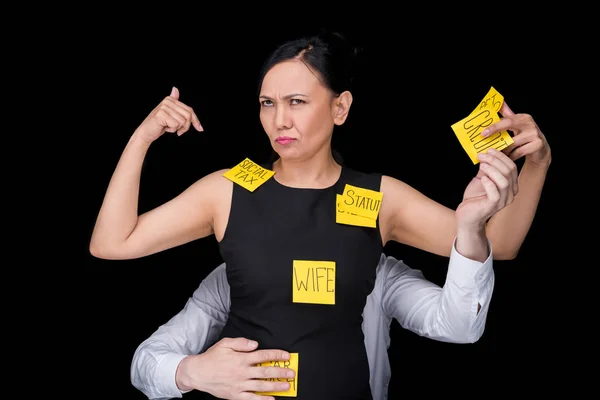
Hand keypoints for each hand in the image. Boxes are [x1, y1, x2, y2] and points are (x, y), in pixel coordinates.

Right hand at [133, 86, 202, 143]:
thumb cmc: (160, 124)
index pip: (190, 110)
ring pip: (182, 121)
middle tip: (179, 131)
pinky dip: (171, 130)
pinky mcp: (161, 115)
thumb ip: (176, 105)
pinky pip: (176, 125)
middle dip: (185, 127)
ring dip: (177, 128)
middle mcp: (167, 101)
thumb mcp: (171, 114)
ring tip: (168, 127)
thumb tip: (175, 89)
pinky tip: (164, 127)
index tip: (200, 129)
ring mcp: (164, 107)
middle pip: (188, 116)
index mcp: (171, 99)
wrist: (146, 132)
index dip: (196, 120)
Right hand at [175, 337, 294, 399]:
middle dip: (280, 373)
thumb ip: (241, 343)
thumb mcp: (225, 343)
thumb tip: (255, 344)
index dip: (276, 356)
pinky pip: (251, 399)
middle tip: (291, 373)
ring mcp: (239, 385)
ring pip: (261, 386)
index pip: (262, 356)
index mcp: (241, 359)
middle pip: (265, 372)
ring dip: (275, 386)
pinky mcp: (235, 395)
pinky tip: (272, 399)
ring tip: (286, 386)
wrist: (198, 373)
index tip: (286, 356)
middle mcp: (242, 372)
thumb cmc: (212, 357)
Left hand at [456, 148, 518, 228]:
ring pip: (504, 181)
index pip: (511, 167)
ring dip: (492, 170)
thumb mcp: (481, 178)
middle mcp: (510, 193)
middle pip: (509, 171)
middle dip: (495, 160)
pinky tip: (482, 179)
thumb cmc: (475, 197)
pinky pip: (495, 194)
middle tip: (483, 155)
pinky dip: (489, 184)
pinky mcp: (492, 207)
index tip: (489, 150)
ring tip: (482, 165)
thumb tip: (486, 153)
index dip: (501, 156)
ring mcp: (503, 201)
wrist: (467, 215)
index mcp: (510, 185)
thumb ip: (486, 168)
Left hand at [481, 101, 550, 165]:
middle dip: (495, 131)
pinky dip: (511, 156)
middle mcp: (529, 123)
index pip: (506, 120)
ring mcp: (534, 134)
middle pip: (509, 125)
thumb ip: (508, 113)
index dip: (493, 126)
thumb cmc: (525, 135)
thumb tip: (498, 102)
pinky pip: (518, 152)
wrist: (541, 149)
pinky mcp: (537, 144)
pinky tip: (507, 157)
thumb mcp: (517, 123)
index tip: (483, 132)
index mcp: (523, 117)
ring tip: (497, 152)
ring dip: (503, 149)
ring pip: (512, 143)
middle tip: (484, 139)